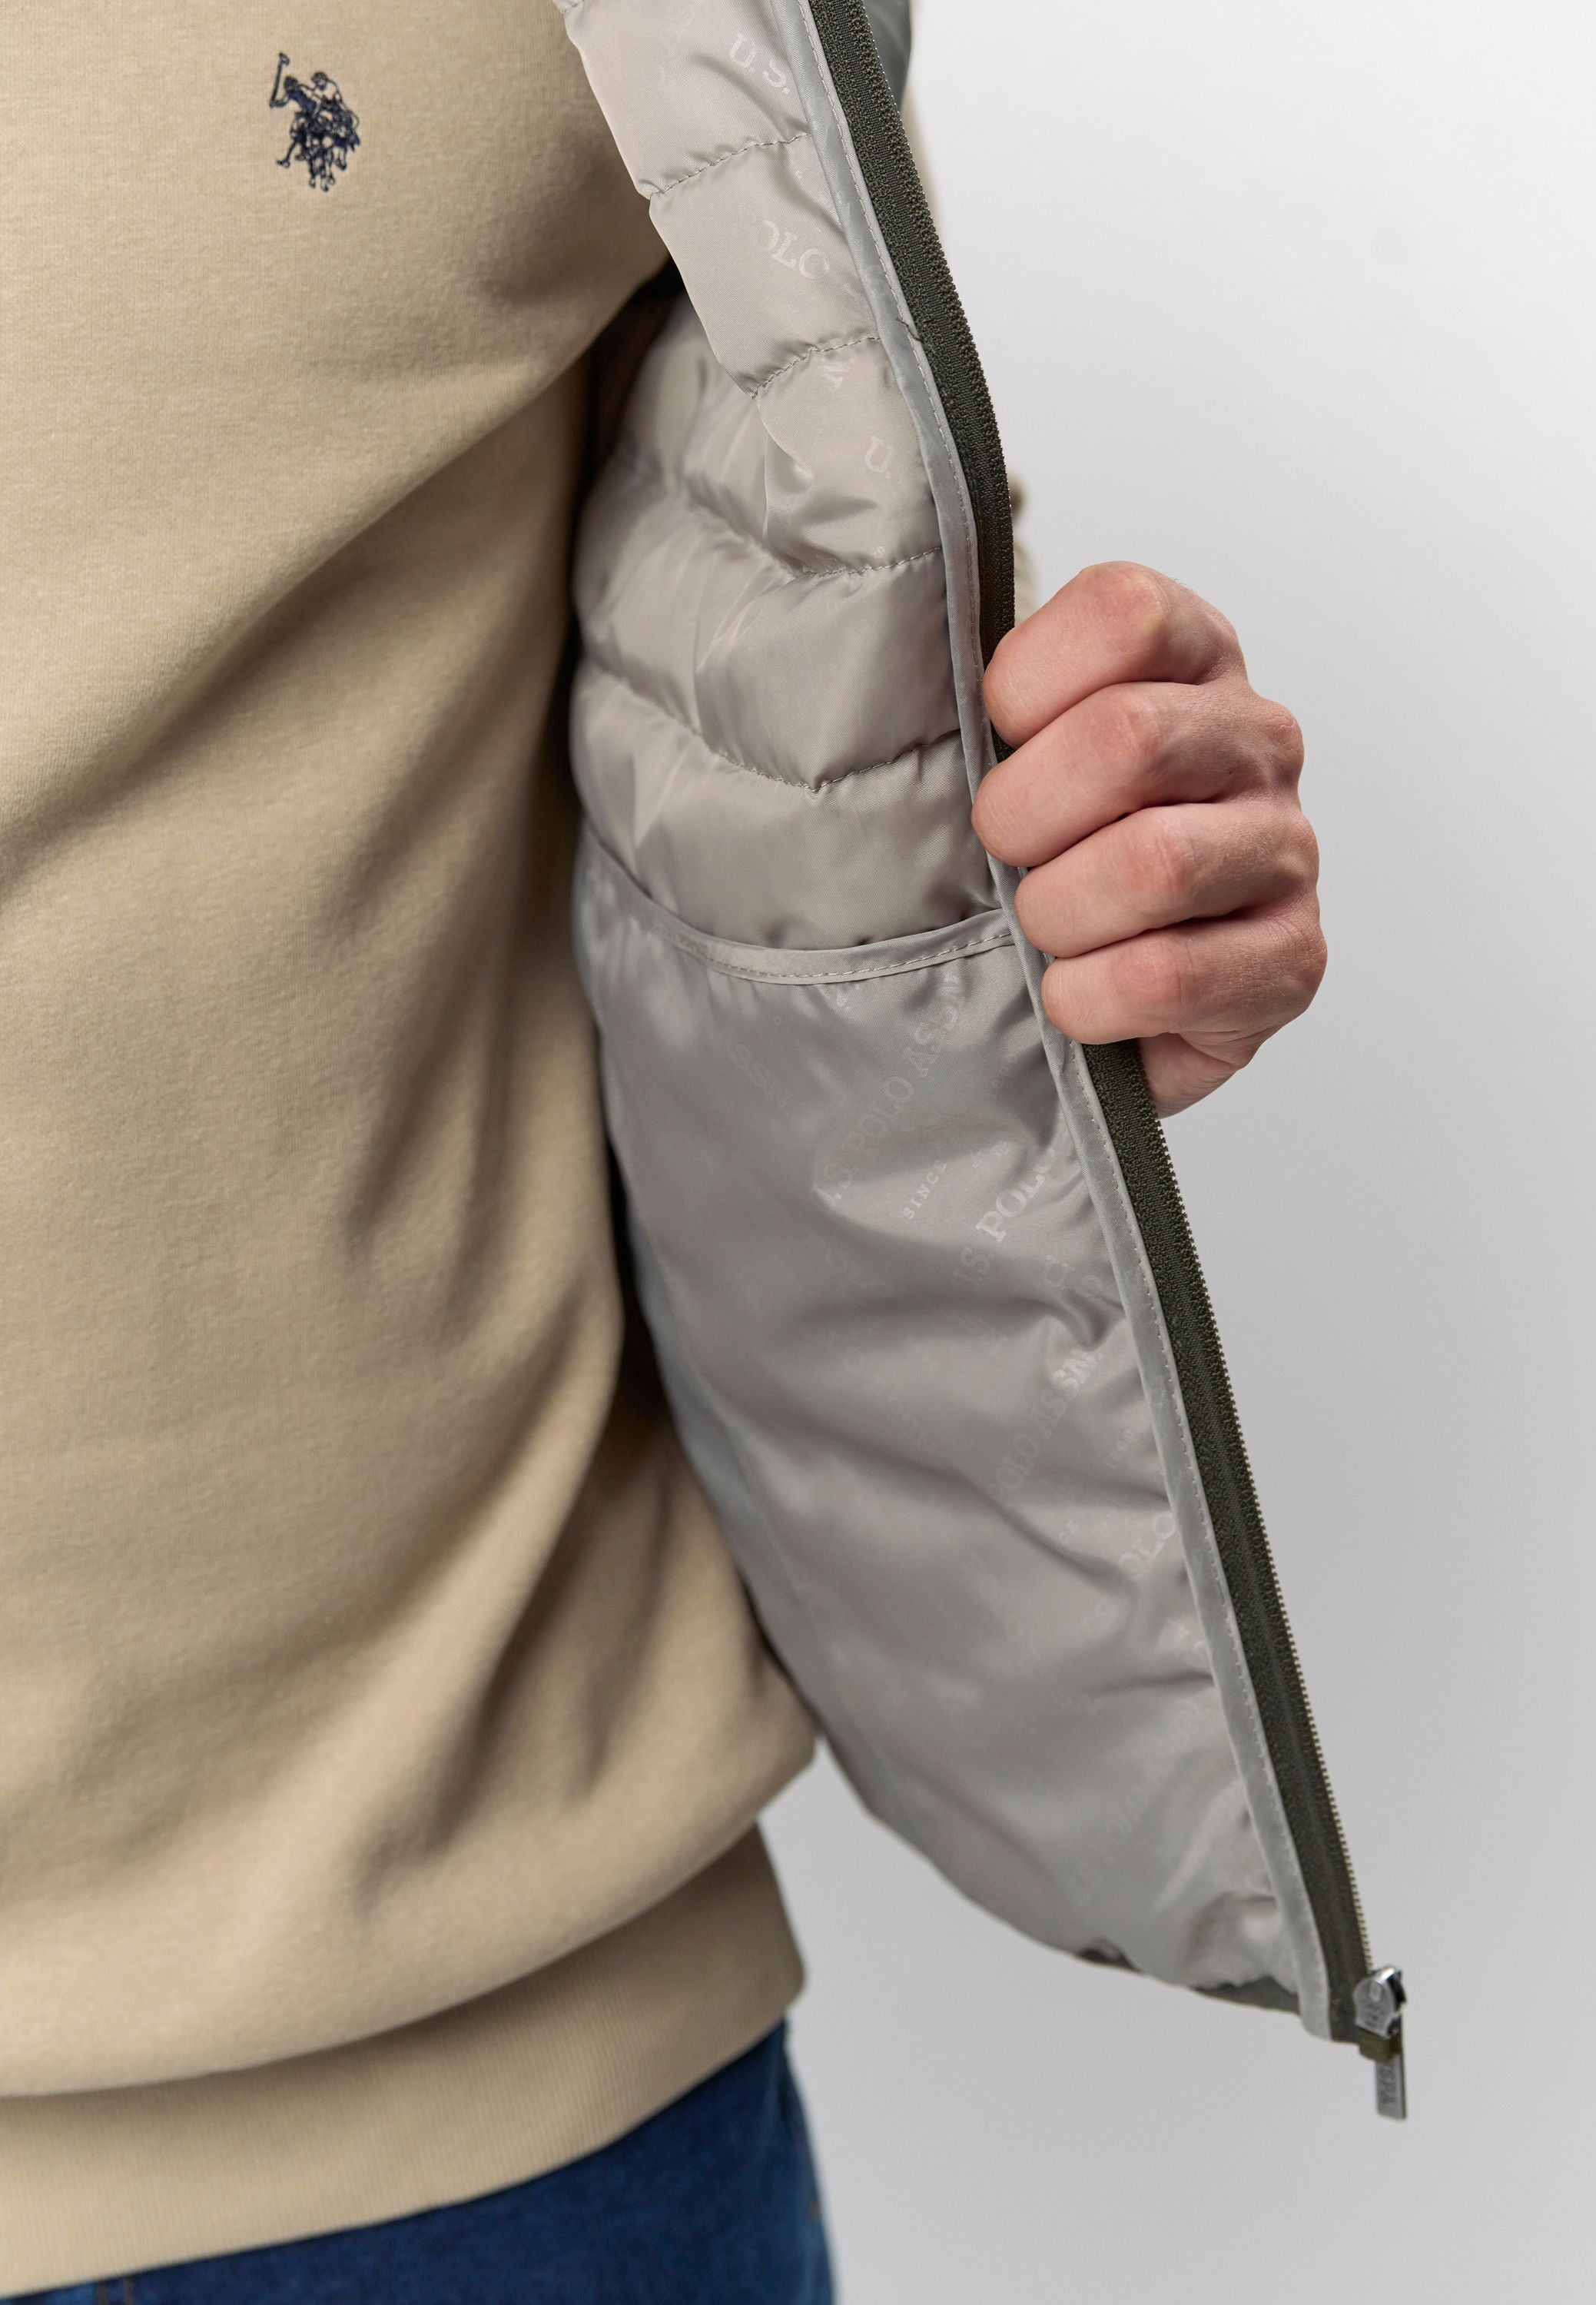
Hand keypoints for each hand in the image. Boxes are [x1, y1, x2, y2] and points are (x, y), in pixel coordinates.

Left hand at [973, 562, 1325, 1115]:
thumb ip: (969, 686)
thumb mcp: (998, 744)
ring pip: (1155, 863)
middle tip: (1002, 852)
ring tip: (1043, 929)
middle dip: (1022, 814)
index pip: (1125, 611)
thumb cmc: (1037, 849)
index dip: (1025, 685)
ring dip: (1057, 912)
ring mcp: (1285, 848)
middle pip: (1129, 737)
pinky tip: (1075, 994)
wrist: (1093, 988)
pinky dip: (1090, 997)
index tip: (996, 736)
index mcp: (1192, 654)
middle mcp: (1257, 739)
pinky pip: (1170, 976)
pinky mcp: (1291, 959)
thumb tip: (881, 647)